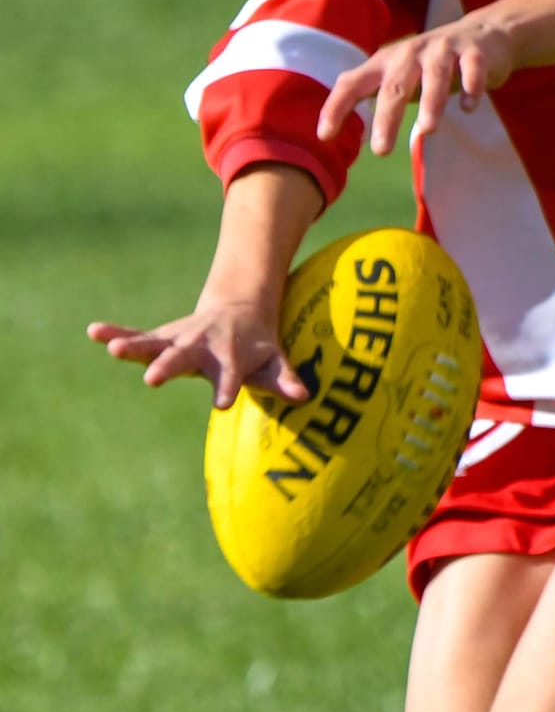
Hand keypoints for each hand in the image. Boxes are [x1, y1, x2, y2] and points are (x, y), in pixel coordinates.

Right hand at [87, 294, 308, 409]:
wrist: (240, 308)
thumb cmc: (258, 346)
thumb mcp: (275, 362)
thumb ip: (284, 379)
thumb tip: (303, 396)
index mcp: (229, 358)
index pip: (229, 377)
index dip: (226, 389)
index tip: (222, 404)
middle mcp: (201, 347)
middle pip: (183, 357)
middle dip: (168, 366)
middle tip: (152, 379)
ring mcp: (179, 340)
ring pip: (154, 343)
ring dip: (133, 345)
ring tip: (111, 349)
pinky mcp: (162, 338)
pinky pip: (137, 336)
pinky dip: (116, 333)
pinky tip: (93, 331)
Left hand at [321, 11, 522, 157]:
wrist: (482, 36)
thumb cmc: (431, 64)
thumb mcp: (398, 74)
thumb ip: (374, 94)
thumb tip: (339, 126)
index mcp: (386, 62)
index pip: (352, 83)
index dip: (336, 107)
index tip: (325, 136)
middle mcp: (410, 53)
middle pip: (394, 85)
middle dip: (386, 117)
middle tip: (381, 149)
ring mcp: (443, 51)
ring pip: (434, 76)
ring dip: (430, 102)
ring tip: (427, 130)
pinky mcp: (474, 53)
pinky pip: (471, 69)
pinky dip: (470, 87)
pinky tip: (468, 108)